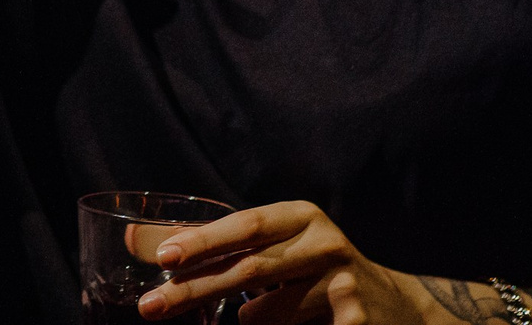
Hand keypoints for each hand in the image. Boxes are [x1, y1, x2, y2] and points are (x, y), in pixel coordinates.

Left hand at [139, 201, 427, 324]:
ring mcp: (342, 286)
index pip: (246, 226)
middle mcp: (325, 244)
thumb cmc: (315, 273)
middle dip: (195, 290)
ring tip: (247, 316)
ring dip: (246, 320)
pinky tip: (277, 323)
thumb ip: (212, 245)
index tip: (165, 258)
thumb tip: (134, 240)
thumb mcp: (273, 248)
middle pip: (250, 271)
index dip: (205, 240)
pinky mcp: (353, 322)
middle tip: (151, 306)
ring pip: (265, 314)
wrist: (398, 309)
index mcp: (301, 217)